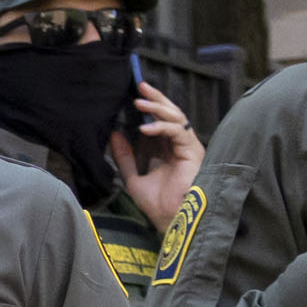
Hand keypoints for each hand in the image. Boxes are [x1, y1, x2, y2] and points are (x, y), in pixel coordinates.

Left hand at [116, 86, 201, 237]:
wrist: (169, 219)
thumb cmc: (157, 203)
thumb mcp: (133, 176)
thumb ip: (124, 156)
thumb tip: (114, 134)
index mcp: (167, 149)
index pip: (159, 120)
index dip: (149, 107)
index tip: (134, 95)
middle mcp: (179, 145)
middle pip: (171, 113)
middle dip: (156, 99)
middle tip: (140, 86)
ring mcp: (188, 147)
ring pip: (177, 117)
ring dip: (157, 108)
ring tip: (139, 103)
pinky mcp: (193, 151)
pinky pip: (178, 131)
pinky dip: (161, 127)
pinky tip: (145, 129)